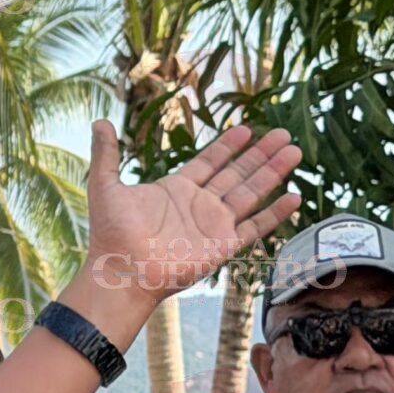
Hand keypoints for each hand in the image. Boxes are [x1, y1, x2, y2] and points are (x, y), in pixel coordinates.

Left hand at [77, 119, 301, 318]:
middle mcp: (199, 205)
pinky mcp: (224, 246)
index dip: (227, 146)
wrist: (122, 271)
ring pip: (251, 193)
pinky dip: (275, 213)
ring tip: (294, 152)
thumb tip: (100, 121)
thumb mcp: (105, 185)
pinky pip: (255, 227)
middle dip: (260, 154)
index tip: (246, 128)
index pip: (209, 162)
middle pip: (237, 173)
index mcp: (176, 189)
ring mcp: (214, 225)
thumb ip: (106, 154)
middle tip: (282, 134)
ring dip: (272, 173)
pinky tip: (293, 197)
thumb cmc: (111, 233)